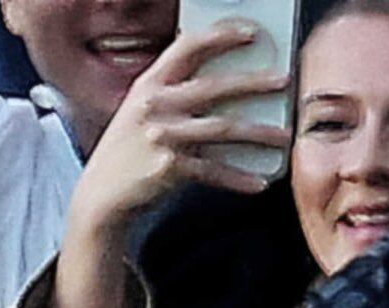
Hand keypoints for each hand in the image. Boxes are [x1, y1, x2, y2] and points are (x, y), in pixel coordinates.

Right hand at [67, 22, 290, 241]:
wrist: (104, 193)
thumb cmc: (130, 150)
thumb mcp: (142, 110)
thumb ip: (172, 92)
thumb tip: (218, 80)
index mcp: (150, 83)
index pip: (188, 47)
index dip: (221, 36)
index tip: (251, 33)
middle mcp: (156, 105)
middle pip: (214, 87)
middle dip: (254, 83)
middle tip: (284, 81)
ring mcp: (163, 136)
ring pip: (222, 129)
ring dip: (258, 134)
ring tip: (284, 137)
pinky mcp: (170, 169)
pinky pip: (214, 172)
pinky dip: (239, 179)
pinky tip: (261, 182)